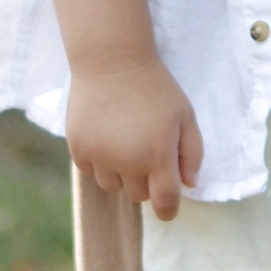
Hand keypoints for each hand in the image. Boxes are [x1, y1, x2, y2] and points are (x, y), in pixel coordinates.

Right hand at [31, 0, 204, 216]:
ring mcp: (99, 157)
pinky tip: (106, 136)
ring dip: (122, 173)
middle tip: (148, 152)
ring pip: (113, 186)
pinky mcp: (78, 149)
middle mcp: (127, 162)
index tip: (168, 205)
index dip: (169, 209)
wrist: (111, 61)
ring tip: (125, 142)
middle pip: (138, 195)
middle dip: (146, 181)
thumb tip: (189, 184)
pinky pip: (91, 171)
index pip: (165, 204)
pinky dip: (100, 162)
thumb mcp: (185, 116)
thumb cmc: (155, 88)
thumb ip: (193, 153)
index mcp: (157, 156)